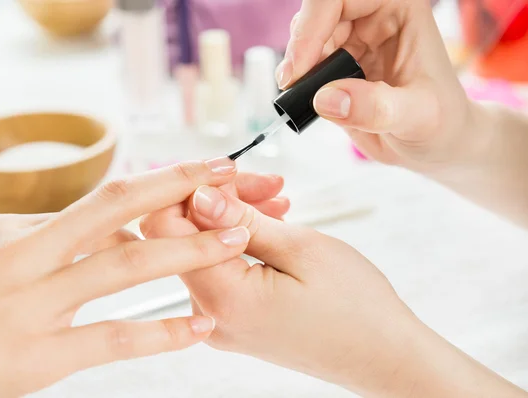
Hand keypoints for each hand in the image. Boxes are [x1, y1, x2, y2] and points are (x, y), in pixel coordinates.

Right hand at [0, 158, 257, 397]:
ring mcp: (34, 305)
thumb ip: (30, 234)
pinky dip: (161, 332)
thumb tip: (78, 224)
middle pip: (117, 208)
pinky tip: (199, 326)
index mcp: (18, 230)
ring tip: (235, 241)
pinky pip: (110, 338)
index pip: (104, 200)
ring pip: (124, 266)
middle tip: (231, 177)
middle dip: (179, 188)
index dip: (158, 185)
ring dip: (186, 250)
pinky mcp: (37, 357)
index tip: (199, 173)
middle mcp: (29, 256)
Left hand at [142, 184, 526, 396]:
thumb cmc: (355, 307)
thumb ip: (240, 220)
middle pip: (186, 236)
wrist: (383, 356)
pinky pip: (224, 269)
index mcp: (222, 297)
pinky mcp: (237, 319)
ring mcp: (222, 320)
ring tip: (280, 202)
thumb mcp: (299, 248)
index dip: (192, 189)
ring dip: (236, 218)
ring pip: (207, 250)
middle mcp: (211, 314)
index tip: (229, 172)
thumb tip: (197, 195)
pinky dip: (242, 242)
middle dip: (221, 199)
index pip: (166, 228)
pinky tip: (273, 225)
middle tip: (268, 183)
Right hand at [277, 0, 477, 171]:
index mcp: (398, 9)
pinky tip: (302, 98)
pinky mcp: (336, 68)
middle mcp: (372, 19)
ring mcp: (351, 42)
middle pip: (317, 14)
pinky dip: (297, 81)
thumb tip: (326, 99)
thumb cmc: (440, 124)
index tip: (301, 67)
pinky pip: (304, 64)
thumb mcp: (417, 117)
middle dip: (300, 47)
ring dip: (296, 65)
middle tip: (292, 84)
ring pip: (305, 37)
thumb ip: (375, 108)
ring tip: (299, 93)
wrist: (435, 146)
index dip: (315, 25)